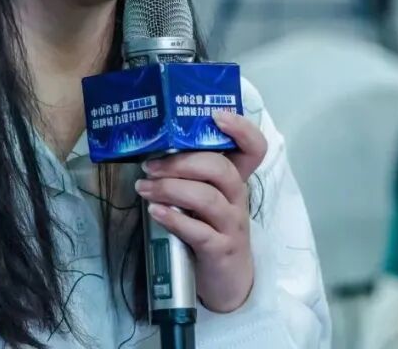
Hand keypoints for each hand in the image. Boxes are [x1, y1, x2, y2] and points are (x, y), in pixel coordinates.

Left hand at [134, 110, 267, 312]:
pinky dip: (174, 219)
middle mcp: (238, 198)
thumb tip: (153, 149)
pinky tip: (155, 212)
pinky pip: (198, 231)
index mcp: (235, 180)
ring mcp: (232, 225)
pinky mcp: (220, 250)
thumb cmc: (209, 229)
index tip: (215, 116)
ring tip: (144, 188)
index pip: (253, 148)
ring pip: (207, 198)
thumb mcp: (204, 198)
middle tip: (150, 165)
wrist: (226, 280)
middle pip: (220, 169)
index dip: (241, 129)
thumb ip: (190, 175)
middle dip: (182, 162)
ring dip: (170, 189)